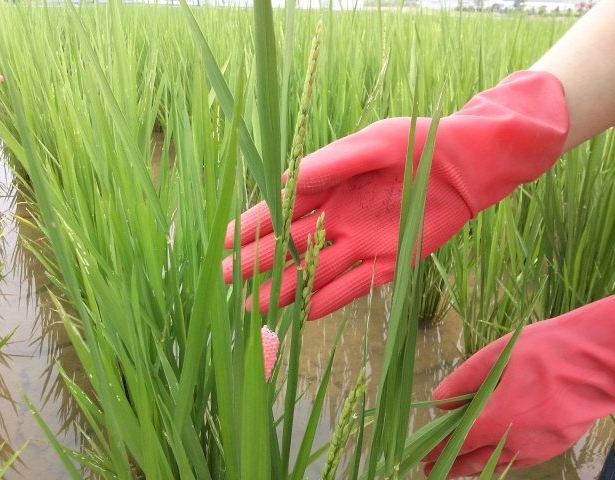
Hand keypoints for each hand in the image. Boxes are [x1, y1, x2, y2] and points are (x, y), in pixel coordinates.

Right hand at [222, 71, 568, 319]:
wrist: (467, 164)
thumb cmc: (417, 142)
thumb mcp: (372, 144)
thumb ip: (333, 163)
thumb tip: (288, 179)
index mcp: (330, 184)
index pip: (282, 208)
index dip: (252, 224)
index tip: (223, 241)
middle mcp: (339, 216)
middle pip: (292, 244)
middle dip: (259, 261)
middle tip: (227, 280)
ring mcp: (362, 241)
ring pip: (316, 269)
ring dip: (286, 287)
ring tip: (255, 306)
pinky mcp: (390, 261)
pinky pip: (355, 285)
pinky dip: (329, 299)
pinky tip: (302, 312)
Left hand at [422, 296, 614, 478]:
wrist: (598, 361)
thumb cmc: (546, 352)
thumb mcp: (496, 356)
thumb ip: (464, 381)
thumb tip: (439, 402)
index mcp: (500, 418)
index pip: (460, 442)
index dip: (438, 450)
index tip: (423, 457)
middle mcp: (518, 442)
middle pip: (477, 461)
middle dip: (452, 466)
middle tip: (431, 469)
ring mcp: (539, 448)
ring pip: (499, 463)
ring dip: (475, 464)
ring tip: (457, 464)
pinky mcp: (554, 447)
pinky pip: (519, 459)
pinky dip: (500, 459)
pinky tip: (492, 454)